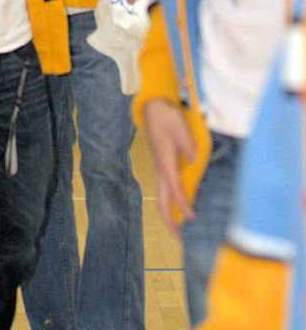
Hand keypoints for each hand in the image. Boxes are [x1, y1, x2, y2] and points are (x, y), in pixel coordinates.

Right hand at [143, 98, 196, 235]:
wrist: (153, 109)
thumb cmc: (167, 117)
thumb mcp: (179, 127)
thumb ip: (187, 144)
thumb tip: (194, 160)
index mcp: (165, 162)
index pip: (175, 189)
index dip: (183, 206)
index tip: (193, 220)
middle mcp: (161, 170)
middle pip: (162, 201)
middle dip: (170, 222)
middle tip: (181, 240)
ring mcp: (160, 169)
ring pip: (162, 198)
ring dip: (169, 216)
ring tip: (181, 232)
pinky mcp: (163, 167)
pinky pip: (166, 191)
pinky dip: (171, 204)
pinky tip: (181, 208)